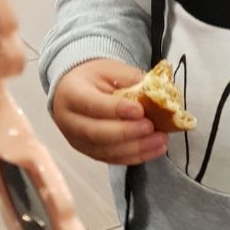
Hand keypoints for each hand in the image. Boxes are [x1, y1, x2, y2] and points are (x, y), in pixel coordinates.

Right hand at [52, 59, 167, 164]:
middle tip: (151, 127)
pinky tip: (156, 149)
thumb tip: (159, 95)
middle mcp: (70, 121)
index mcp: (72, 93)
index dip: (115, 109)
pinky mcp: (90, 152)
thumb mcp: (112, 69)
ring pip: (106, 150)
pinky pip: (113, 159)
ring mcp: (78, 140)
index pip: (91, 104)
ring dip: (137, 148)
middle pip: (96, 133)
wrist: (75, 90)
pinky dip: (137, 156)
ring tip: (160, 140)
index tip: (139, 110)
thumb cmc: (95, 78)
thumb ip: (133, 81)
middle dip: (127, 132)